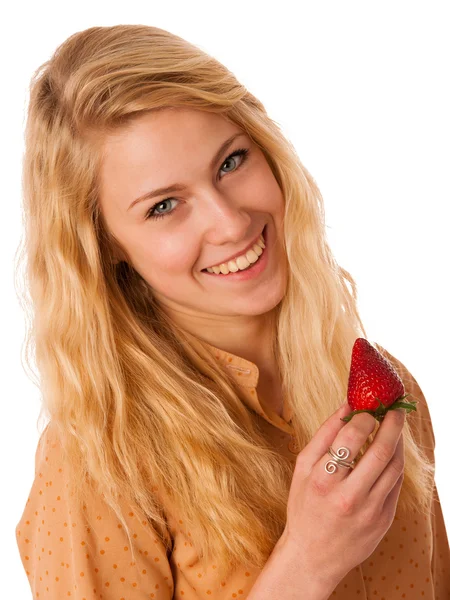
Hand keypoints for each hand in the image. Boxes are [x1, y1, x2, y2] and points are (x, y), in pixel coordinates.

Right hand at [278, 402, 404, 587]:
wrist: (313, 556)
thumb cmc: (304, 506)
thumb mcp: (302, 468)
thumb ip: (324, 435)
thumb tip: (346, 404)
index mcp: (322, 480)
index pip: (351, 436)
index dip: (364, 416)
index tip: (367, 408)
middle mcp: (348, 496)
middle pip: (380, 450)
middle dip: (391, 424)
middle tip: (394, 409)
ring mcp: (369, 511)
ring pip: (394, 466)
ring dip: (397, 442)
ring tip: (394, 427)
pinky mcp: (383, 521)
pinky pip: (396, 484)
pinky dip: (396, 463)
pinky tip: (391, 452)